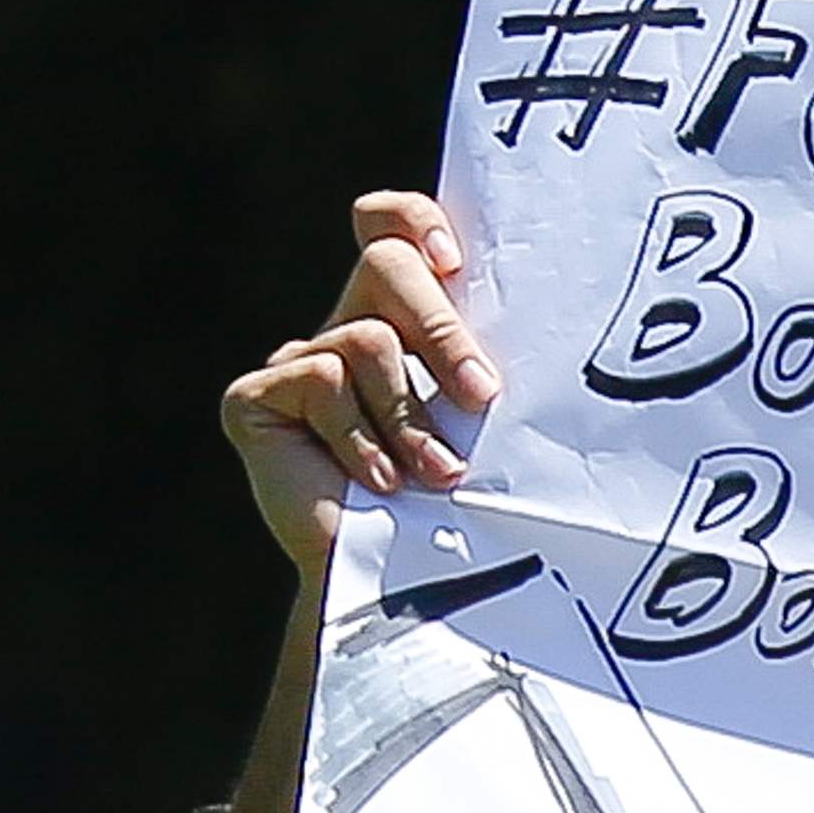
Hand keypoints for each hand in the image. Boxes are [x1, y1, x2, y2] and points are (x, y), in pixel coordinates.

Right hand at [222, 191, 509, 575]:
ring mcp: (299, 362)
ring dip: (414, 418)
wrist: (411, 592)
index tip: (455, 261)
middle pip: (386, 263)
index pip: (392, 226)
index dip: (416, 221)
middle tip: (480, 395)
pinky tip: (381, 486)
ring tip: (438, 477)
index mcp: (407, 320)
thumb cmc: (467, 509)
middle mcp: (349, 328)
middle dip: (442, 327)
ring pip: (367, 339)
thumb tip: (557, 312)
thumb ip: (486, 364)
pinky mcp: (256, 398)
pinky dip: (365, 439)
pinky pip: (323, 381)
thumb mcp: (490, 426)